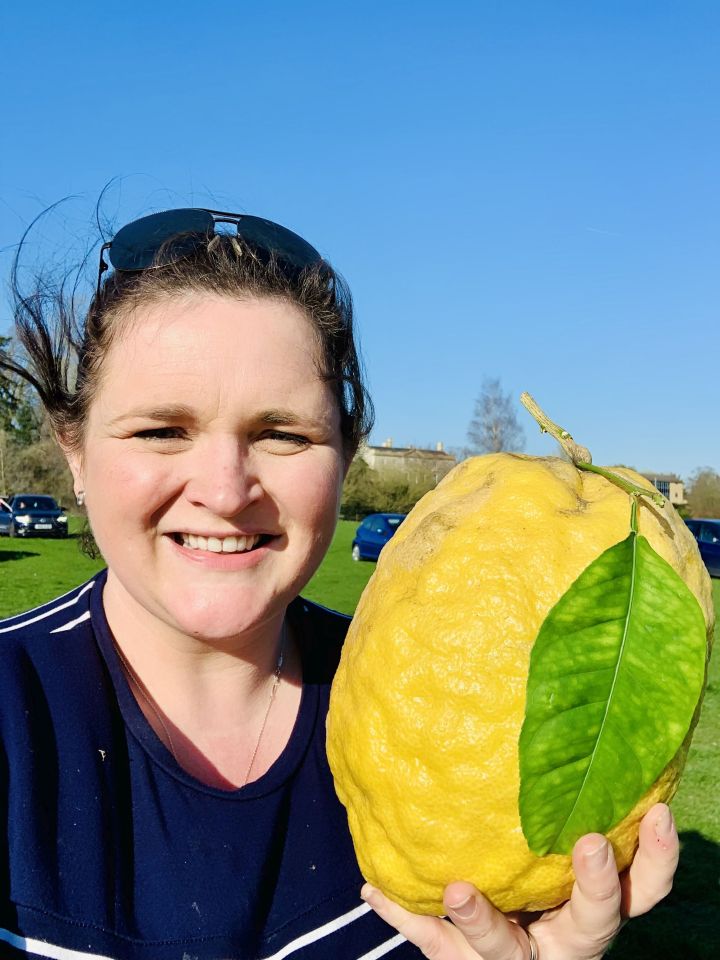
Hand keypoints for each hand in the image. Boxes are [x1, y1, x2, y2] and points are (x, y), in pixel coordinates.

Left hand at [360, 802, 677, 959]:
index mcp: (591, 908)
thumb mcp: (560, 853)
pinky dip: (404, 913)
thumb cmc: (538, 883)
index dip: (658, 857)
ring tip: (458, 890)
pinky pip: (433, 942)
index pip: (643, 890)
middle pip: (595, 924)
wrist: (507, 955)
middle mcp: (563, 939)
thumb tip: (556, 716)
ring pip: (504, 948)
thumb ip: (564, 807)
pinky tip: (374, 891)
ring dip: (483, 920)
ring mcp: (515, 956)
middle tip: (588, 845)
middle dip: (597, 888)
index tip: (659, 812)